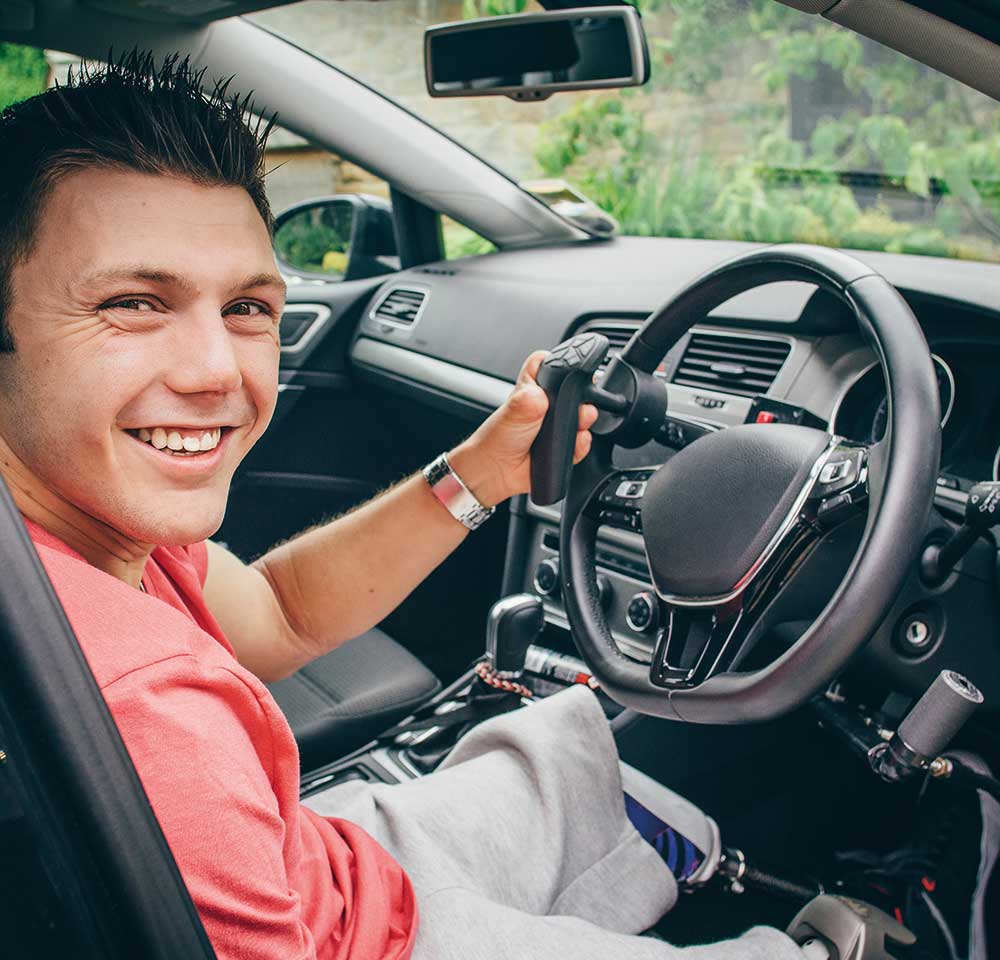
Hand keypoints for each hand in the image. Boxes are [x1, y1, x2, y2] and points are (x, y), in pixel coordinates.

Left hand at [448, 350, 598, 506]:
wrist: (497, 473)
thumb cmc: (498, 438)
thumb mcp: (516, 407)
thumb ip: (533, 397)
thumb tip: (547, 397)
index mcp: (533, 387)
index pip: (550, 363)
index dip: (562, 364)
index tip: (573, 371)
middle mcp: (546, 404)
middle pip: (575, 390)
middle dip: (582, 396)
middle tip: (580, 404)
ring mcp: (556, 425)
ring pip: (583, 416)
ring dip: (585, 421)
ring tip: (578, 423)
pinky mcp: (563, 445)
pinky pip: (582, 441)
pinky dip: (581, 444)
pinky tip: (574, 443)